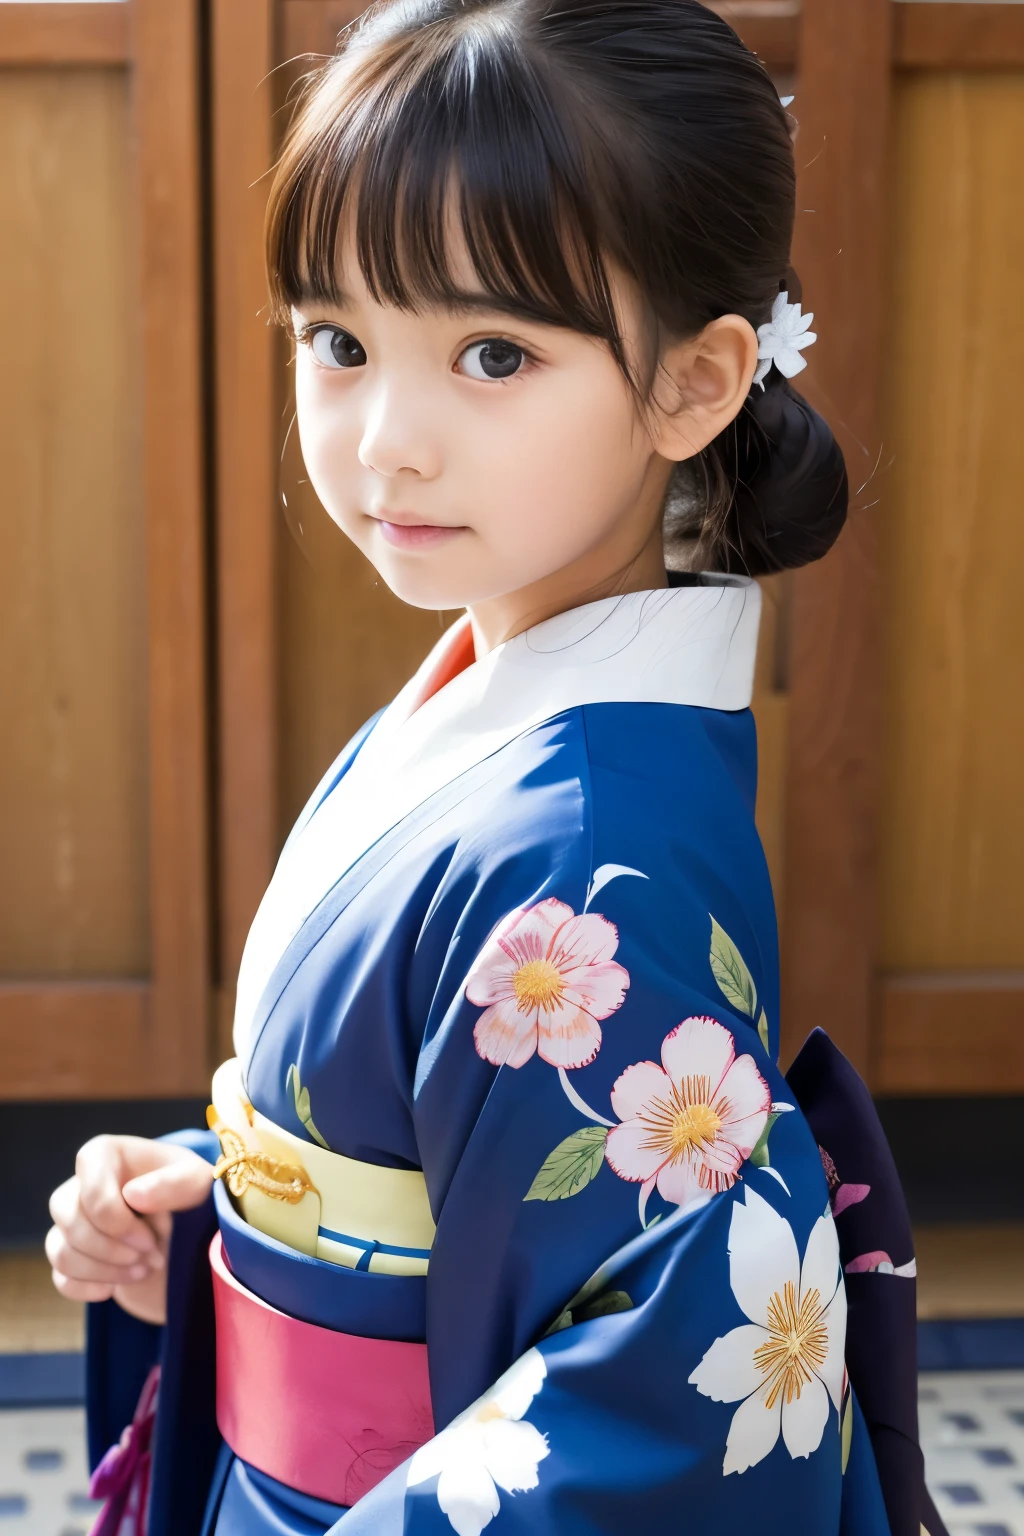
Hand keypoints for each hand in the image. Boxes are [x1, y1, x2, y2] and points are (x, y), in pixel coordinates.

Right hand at [46, 1135, 214, 1324]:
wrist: (189, 1231)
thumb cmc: (192, 1195)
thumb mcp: (198, 1184)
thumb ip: (174, 1184)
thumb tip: (133, 1194)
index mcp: (106, 1156)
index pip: (89, 1188)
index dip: (115, 1221)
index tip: (150, 1239)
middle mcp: (81, 1184)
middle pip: (67, 1218)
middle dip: (110, 1248)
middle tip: (152, 1257)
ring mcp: (72, 1222)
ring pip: (61, 1251)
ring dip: (104, 1270)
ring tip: (144, 1271)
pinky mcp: (72, 1255)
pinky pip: (61, 1278)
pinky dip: (88, 1288)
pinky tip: (115, 1288)